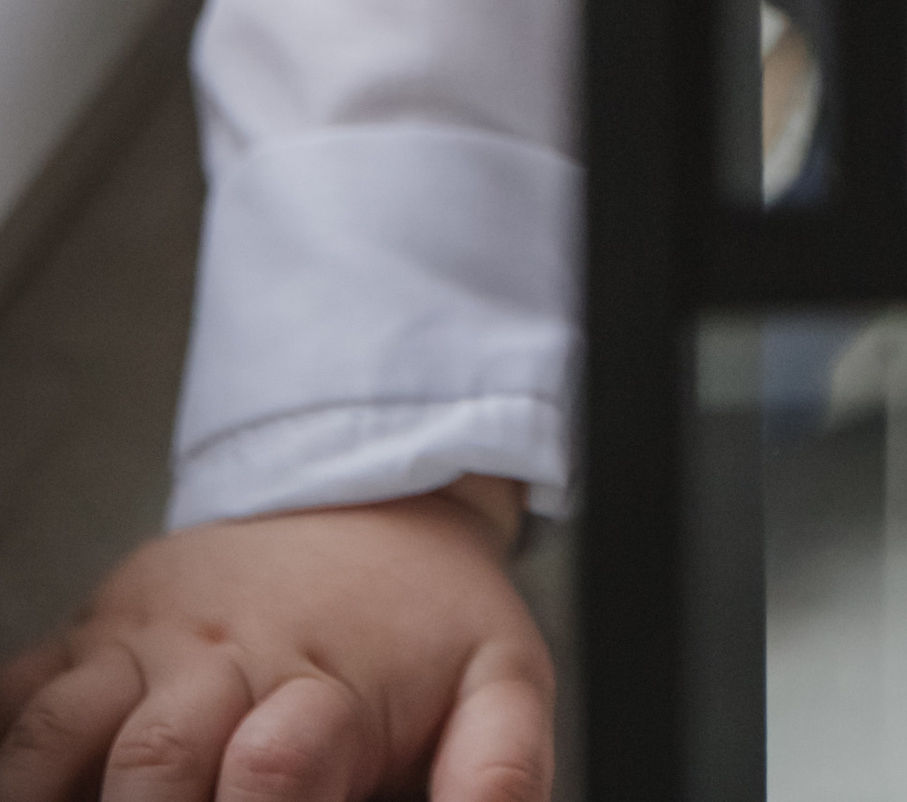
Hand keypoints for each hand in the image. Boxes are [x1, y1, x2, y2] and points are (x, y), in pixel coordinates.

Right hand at [0, 488, 550, 799]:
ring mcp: (148, 647)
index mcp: (328, 685)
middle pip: (158, 758)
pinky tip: (11, 775)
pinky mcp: (93, 637)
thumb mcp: (497, 683)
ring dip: (43, 788)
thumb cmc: (425, 621)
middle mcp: (226, 660)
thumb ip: (499, 771)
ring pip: (65, 727)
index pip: (278, 768)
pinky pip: (22, 687)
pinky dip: (6, 738)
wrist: (369, 492)